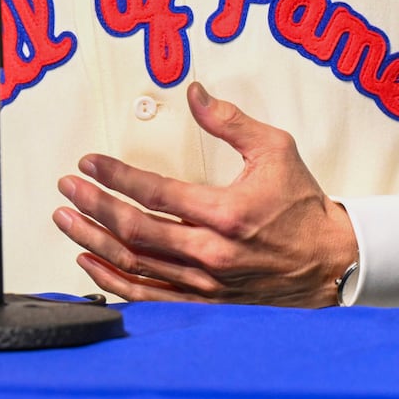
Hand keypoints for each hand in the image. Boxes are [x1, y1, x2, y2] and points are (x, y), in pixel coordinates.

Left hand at [52, 81, 357, 305]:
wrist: (331, 261)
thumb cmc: (304, 207)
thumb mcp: (274, 149)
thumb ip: (230, 121)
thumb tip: (195, 94)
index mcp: (225, 213)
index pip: (155, 193)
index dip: (116, 177)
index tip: (90, 164)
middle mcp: (211, 254)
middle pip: (134, 230)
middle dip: (93, 206)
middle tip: (67, 189)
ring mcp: (206, 285)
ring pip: (135, 265)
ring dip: (94, 241)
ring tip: (67, 221)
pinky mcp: (206, 304)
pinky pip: (148, 297)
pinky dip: (114, 282)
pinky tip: (91, 262)